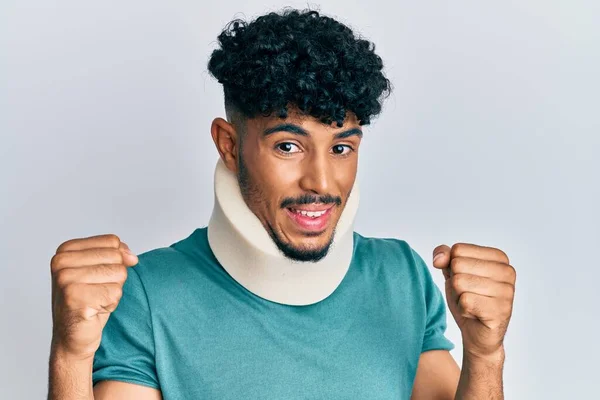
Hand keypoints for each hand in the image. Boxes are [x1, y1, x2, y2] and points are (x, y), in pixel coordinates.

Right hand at [50, 234, 137, 359]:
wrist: (72, 338)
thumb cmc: (89, 301)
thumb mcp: (102, 270)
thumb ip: (117, 254)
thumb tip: (132, 257)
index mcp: (65, 250)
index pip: (112, 241)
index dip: (115, 261)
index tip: (96, 278)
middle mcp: (61, 262)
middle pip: (117, 256)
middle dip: (114, 278)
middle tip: (95, 292)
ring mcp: (65, 280)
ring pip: (119, 273)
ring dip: (113, 291)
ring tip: (95, 301)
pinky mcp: (75, 298)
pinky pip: (115, 292)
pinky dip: (111, 304)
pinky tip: (94, 311)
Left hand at [432, 243, 515, 359]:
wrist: (477, 333)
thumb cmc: (467, 299)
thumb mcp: (452, 272)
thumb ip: (445, 256)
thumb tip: (438, 259)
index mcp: (498, 257)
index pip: (458, 249)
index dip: (453, 267)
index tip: (466, 280)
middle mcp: (507, 271)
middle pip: (458, 264)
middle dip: (455, 283)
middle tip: (468, 294)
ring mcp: (507, 291)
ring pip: (460, 282)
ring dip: (458, 297)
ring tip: (471, 304)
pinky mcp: (501, 310)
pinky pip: (465, 300)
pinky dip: (463, 309)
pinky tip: (474, 314)